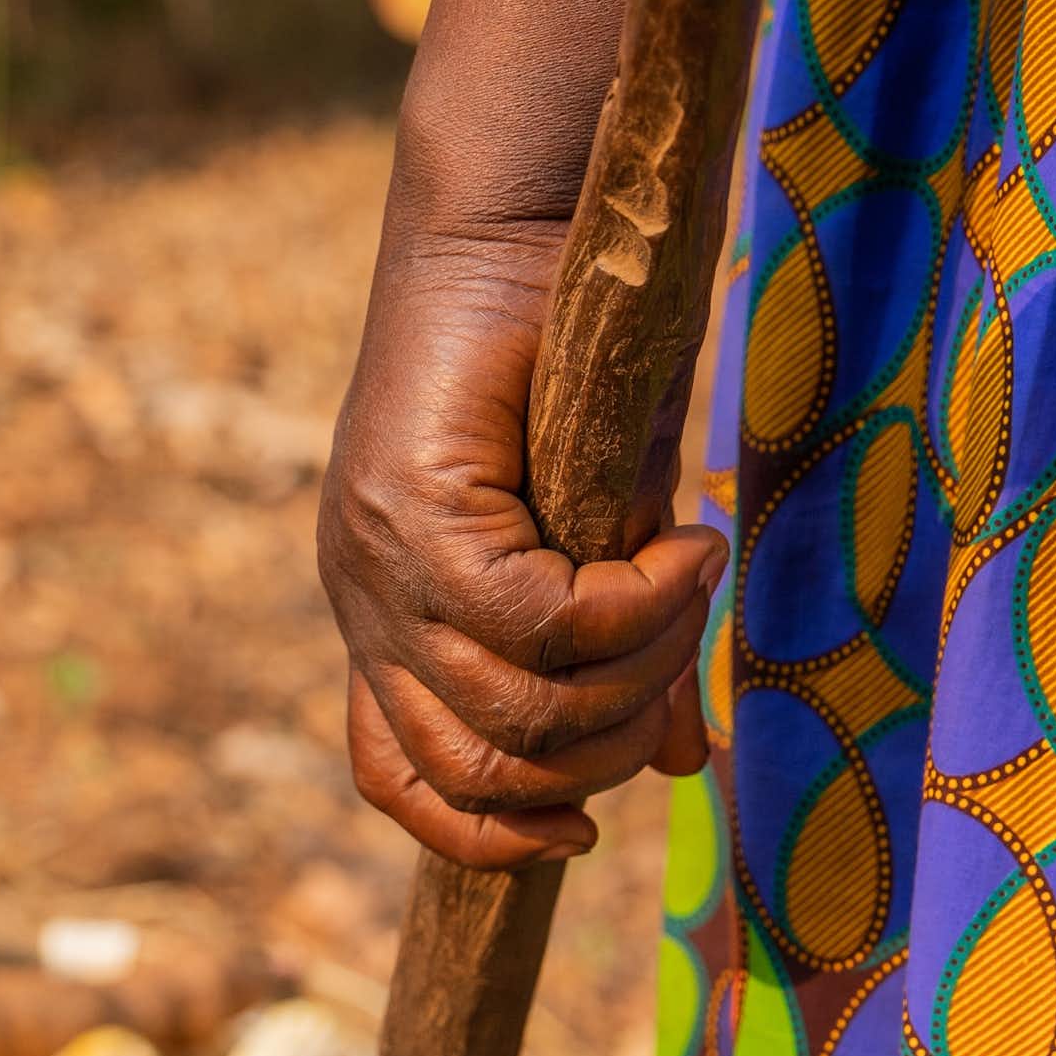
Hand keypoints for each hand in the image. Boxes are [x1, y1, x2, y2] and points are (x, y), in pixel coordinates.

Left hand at [318, 159, 724, 870]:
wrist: (523, 220)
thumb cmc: (570, 370)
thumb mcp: (607, 539)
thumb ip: (622, 653)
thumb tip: (683, 763)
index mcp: (387, 623)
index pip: (399, 780)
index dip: (490, 835)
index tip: (586, 827)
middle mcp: (364, 605)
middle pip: (478, 769)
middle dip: (604, 751)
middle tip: (683, 664)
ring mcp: (377, 563)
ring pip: (515, 707)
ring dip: (635, 673)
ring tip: (690, 589)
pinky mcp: (413, 510)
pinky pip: (537, 620)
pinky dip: (635, 606)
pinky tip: (685, 545)